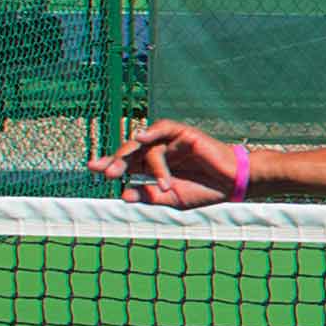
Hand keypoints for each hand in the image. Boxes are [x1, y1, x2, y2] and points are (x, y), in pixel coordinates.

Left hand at [91, 121, 244, 206]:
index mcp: (153, 166)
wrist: (233, 185)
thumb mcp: (173, 198)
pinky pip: (164, 127)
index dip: (109, 164)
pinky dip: (152, 131)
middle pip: (131, 151)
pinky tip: (141, 137)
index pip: (126, 163)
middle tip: (107, 173)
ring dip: (147, 164)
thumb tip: (122, 195)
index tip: (91, 168)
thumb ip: (149, 196)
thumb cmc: (206, 191)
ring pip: (148, 146)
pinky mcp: (184, 133)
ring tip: (151, 180)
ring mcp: (170, 141)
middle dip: (118, 162)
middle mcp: (158, 151)